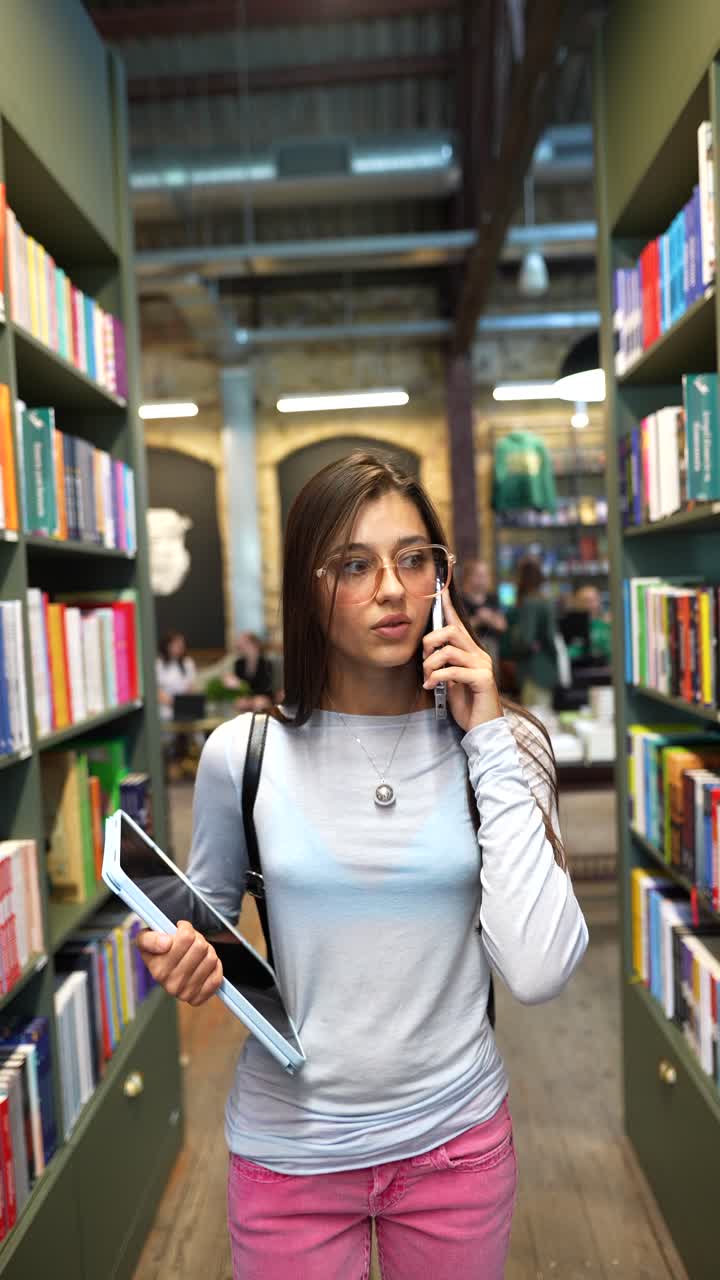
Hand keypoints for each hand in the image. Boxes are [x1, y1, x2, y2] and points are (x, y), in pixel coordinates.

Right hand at [136, 919, 222, 1006]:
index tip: (180, 929)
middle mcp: (171, 984)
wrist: (162, 969)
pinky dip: (215, 967)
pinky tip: (205, 963)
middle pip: (200, 946)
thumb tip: (166, 944)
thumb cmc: (156, 950)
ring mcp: (185, 993)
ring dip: (207, 951)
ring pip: (211, 959)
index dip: (185, 928)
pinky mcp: (198, 998)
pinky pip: (216, 978)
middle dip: (197, 938)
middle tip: (190, 940)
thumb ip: (151, 938)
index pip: (186, 937)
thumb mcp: (145, 938)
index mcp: (158, 969)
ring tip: (197, 951)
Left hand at [423, 591, 502, 731]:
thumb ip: (444, 665)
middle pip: (451, 631)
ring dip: (430, 664)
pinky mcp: (482, 679)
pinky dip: (436, 677)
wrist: (482, 729)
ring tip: (427, 678)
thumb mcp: (450, 681)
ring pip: (449, 650)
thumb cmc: (467, 705)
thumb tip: (430, 653)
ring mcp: (482, 666)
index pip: (458, 623)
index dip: (448, 606)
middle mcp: (479, 654)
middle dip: (430, 641)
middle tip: (424, 660)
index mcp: (471, 652)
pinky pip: (452, 670)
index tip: (439, 590)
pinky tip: (431, 686)